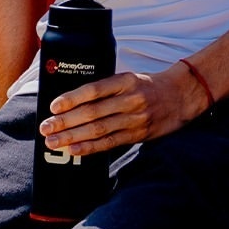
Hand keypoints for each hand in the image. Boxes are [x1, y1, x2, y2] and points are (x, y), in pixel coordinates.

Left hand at [39, 63, 204, 156]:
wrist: (182, 96)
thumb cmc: (150, 86)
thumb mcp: (130, 79)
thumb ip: (106, 89)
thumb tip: (72, 103)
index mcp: (126, 81)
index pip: (94, 90)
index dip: (72, 99)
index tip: (54, 106)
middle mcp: (131, 99)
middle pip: (92, 112)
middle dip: (65, 122)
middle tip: (46, 128)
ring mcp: (136, 119)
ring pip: (98, 129)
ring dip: (72, 137)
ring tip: (53, 141)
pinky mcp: (139, 134)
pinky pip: (110, 143)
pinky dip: (90, 147)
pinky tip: (75, 150)